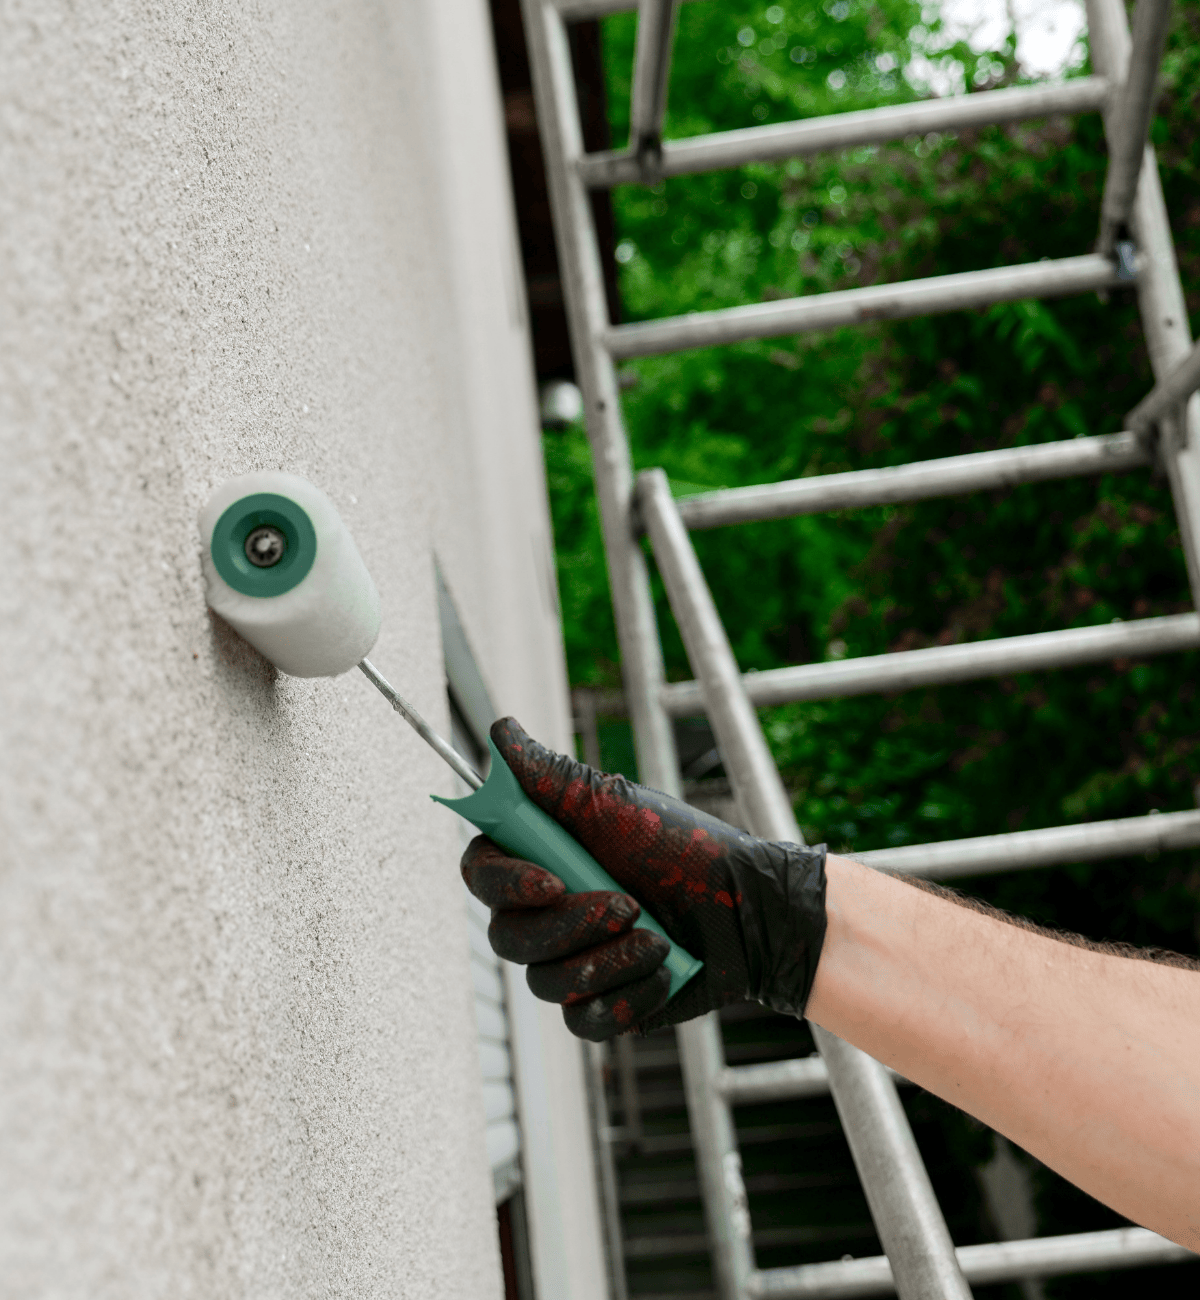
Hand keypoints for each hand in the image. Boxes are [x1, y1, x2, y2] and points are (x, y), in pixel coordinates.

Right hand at [460, 717, 826, 1039]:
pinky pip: (585, 1021)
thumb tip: (499, 731)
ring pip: (546, 983)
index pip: (481, 873)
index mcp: (537, 858)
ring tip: (659, 938)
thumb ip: (550, 776)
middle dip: (570, 926)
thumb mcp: (616, 803)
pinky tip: (664, 971)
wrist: (750, 906)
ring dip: (607, 959)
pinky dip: (628, 997)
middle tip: (629, 904)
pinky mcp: (600, 1003)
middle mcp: (543, 912)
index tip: (552, 881)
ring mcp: (570, 960)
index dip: (505, 883)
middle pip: (507, 938)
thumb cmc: (684, 846)